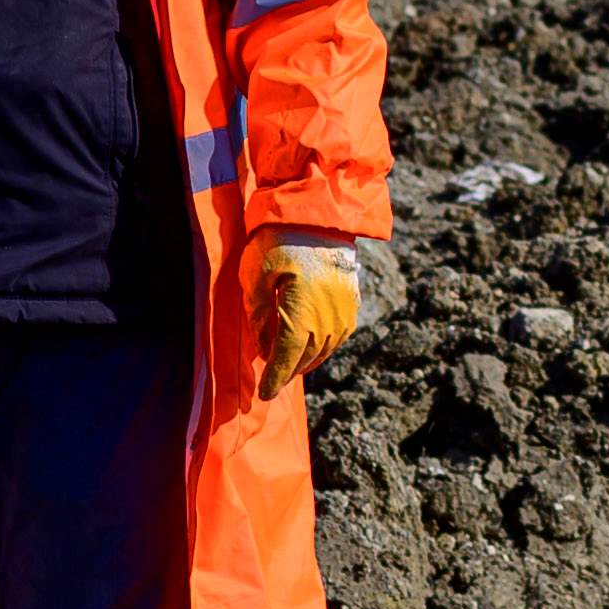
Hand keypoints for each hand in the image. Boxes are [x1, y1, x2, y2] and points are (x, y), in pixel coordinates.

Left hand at [250, 237, 359, 400]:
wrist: (319, 214)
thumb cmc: (278, 241)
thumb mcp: (255, 276)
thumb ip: (259, 315)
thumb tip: (265, 348)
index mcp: (301, 315)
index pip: (286, 358)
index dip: (275, 379)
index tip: (265, 395)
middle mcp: (328, 319)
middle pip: (306, 357)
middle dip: (289, 371)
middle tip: (274, 381)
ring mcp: (345, 311)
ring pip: (325, 349)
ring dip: (307, 361)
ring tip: (292, 366)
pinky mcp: (353, 300)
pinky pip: (339, 334)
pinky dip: (323, 345)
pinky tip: (312, 344)